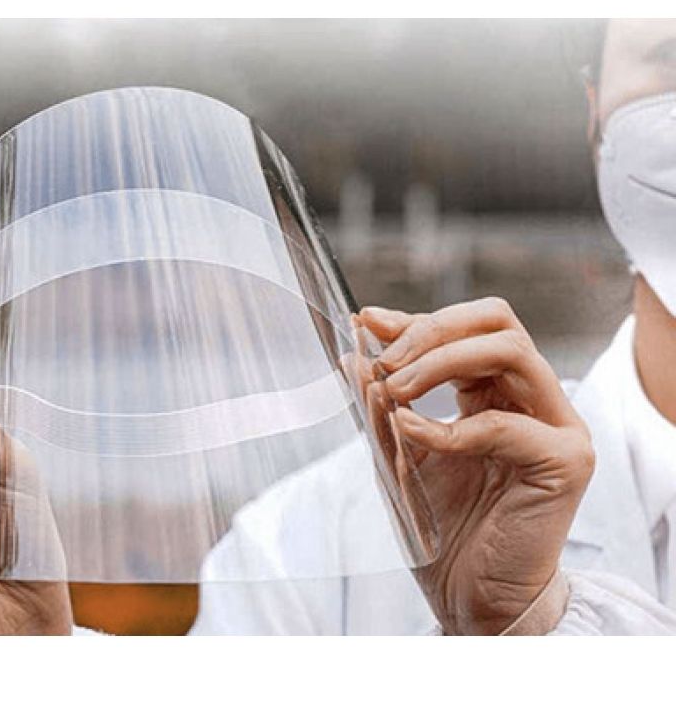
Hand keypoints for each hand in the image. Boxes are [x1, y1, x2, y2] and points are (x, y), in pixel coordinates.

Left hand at [358, 298, 594, 635]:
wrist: (471, 597)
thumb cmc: (443, 527)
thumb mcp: (399, 451)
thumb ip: (383, 404)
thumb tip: (353, 354)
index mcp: (496, 392)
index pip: (463, 330)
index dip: (413, 320)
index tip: (366, 321)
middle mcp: (531, 399)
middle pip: (495, 321)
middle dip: (430, 330)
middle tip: (384, 360)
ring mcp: (556, 426)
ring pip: (509, 351)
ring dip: (440, 362)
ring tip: (395, 388)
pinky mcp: (565, 462)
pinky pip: (504, 424)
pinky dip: (448, 427)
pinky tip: (411, 435)